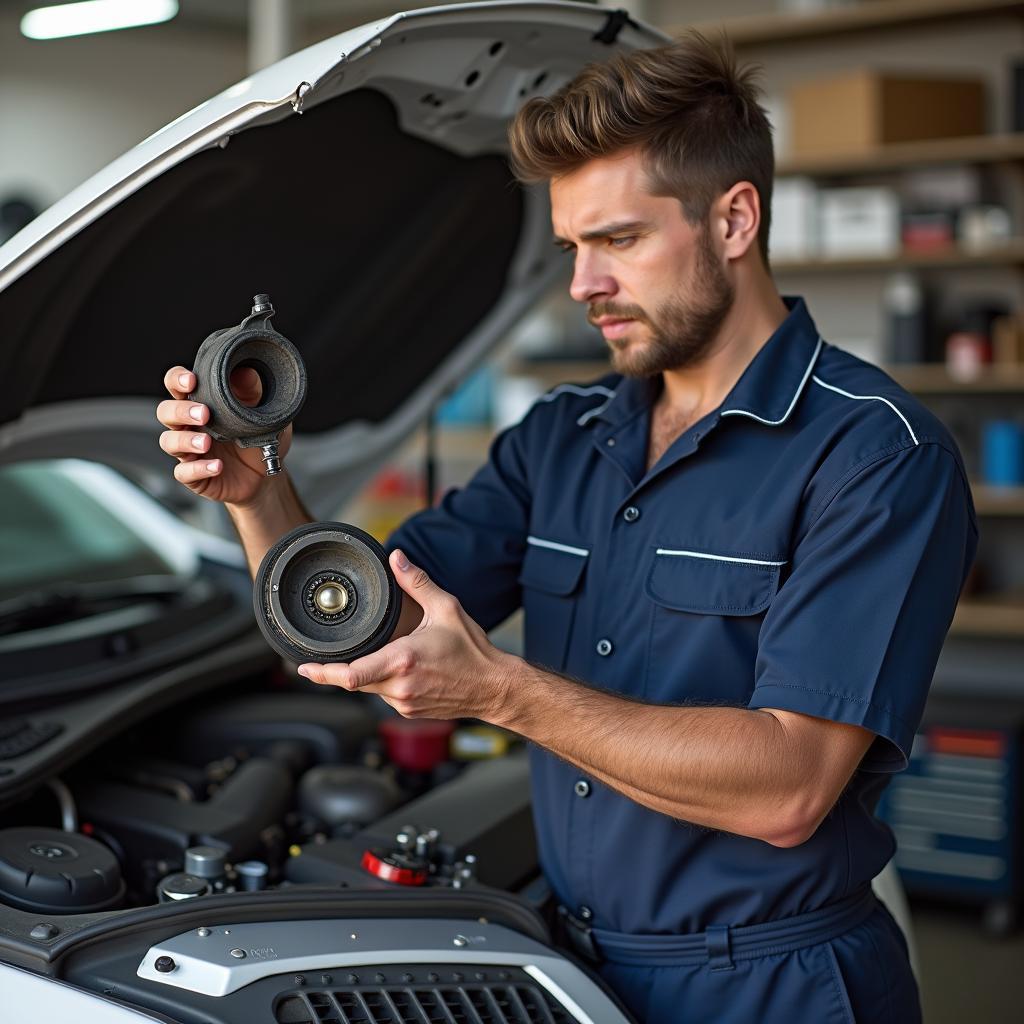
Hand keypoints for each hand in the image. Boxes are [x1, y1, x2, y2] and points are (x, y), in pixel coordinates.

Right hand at [156, 365, 292, 506]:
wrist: (266, 475)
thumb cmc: (257, 439)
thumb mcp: (261, 413)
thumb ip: (251, 392)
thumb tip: (245, 370)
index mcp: (200, 404)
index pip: (176, 385)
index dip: (176, 380)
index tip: (191, 381)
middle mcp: (189, 426)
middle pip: (165, 412)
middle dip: (180, 411)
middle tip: (204, 414)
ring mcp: (189, 450)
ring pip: (168, 441)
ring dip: (185, 440)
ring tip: (206, 443)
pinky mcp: (194, 475)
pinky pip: (183, 472)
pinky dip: (197, 469)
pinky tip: (216, 466)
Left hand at [297, 550, 515, 721]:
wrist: (494, 687)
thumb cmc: (474, 652)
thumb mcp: (446, 608)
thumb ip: (416, 582)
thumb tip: (397, 558)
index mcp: (402, 659)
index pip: (349, 675)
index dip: (322, 673)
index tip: (303, 667)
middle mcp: (399, 686)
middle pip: (353, 681)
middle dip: (338, 670)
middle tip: (322, 660)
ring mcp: (403, 704)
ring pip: (369, 689)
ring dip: (367, 673)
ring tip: (384, 656)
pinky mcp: (409, 712)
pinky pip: (385, 695)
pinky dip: (384, 682)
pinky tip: (401, 669)